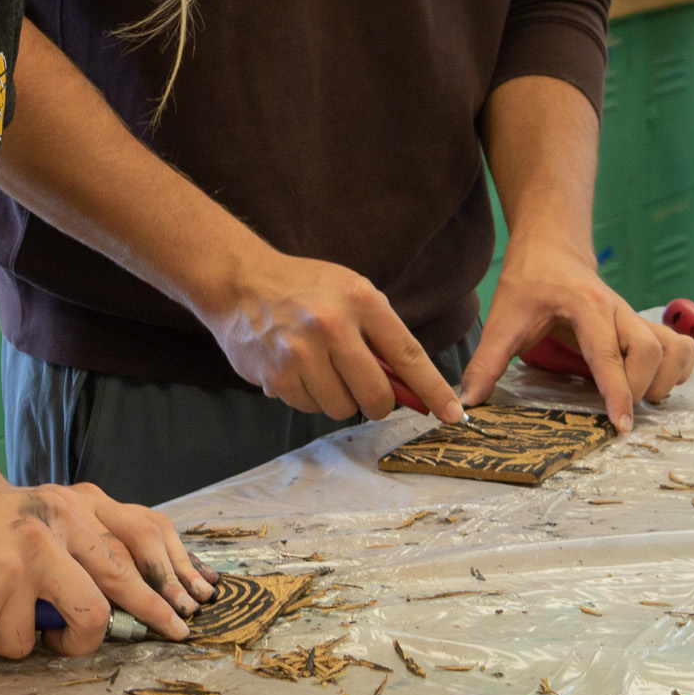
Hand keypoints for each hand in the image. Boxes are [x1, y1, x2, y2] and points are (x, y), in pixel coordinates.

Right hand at [0, 476, 212, 658]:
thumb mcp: (24, 514)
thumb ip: (69, 543)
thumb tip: (116, 597)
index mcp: (62, 504)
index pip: (132, 546)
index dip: (163, 586)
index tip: (183, 615)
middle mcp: (48, 528)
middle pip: (107, 599)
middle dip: (122, 629)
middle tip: (144, 640)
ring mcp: (17, 564)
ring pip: (49, 639)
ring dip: (18, 638)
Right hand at [206, 247, 464, 423]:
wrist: (239, 281)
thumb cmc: (305, 288)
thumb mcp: (351, 292)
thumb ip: (381, 335)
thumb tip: (413, 389)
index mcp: (360, 300)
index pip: (408, 355)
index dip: (434, 390)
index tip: (454, 413)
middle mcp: (332, 326)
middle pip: (376, 396)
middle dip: (378, 402)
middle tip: (367, 390)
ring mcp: (301, 354)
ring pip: (341, 408)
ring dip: (338, 399)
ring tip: (321, 369)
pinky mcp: (276, 376)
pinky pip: (309, 408)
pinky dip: (309, 397)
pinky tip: (297, 371)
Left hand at [459, 234, 693, 431]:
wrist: (551, 249)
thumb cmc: (529, 283)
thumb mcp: (502, 320)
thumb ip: (486, 363)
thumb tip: (468, 403)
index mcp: (585, 306)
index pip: (607, 352)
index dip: (617, 391)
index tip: (620, 424)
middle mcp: (618, 309)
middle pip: (651, 350)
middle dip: (640, 388)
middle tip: (618, 412)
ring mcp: (635, 316)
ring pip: (673, 348)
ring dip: (663, 379)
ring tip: (638, 398)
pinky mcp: (644, 324)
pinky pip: (680, 346)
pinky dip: (676, 369)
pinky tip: (653, 382)